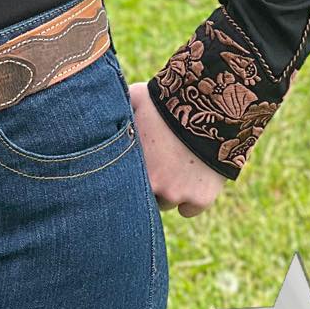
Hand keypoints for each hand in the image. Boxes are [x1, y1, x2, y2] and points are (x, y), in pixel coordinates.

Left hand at [128, 80, 227, 217]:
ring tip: (174, 166)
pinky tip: (190, 178)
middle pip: (144, 195)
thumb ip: (118, 112)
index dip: (126, 177)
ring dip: (168, 191)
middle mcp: (153, 185)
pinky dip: (190, 198)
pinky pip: (189, 209)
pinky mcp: (200, 199)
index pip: (120, 186)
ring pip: (167, 202)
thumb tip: (100, 108)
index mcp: (131, 166)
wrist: (210, 106)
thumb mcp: (134, 99)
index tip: (132, 167)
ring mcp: (177, 194)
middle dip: (148, 184)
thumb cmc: (167, 100)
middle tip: (154, 166)